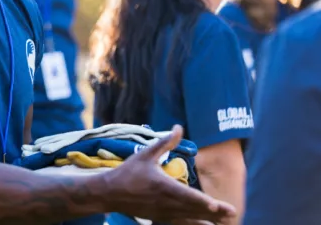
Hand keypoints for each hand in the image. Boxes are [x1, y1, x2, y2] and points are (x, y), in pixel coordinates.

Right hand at [104, 125, 235, 224]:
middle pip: (193, 208)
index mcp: (163, 186)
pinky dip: (194, 223)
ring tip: (225, 221)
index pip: (187, 195)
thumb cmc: (128, 172)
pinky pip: (181, 221)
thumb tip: (179, 127)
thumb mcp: (146, 154)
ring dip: (207, 219)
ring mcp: (163, 212)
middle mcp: (165, 202)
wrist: (110, 193)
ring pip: (189, 217)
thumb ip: (165, 142)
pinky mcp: (160, 217)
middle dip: (213, 212)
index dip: (204, 201)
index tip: (218, 206)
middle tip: (231, 213)